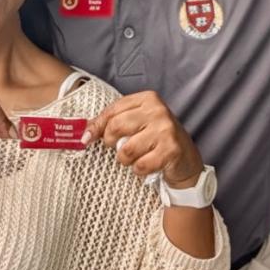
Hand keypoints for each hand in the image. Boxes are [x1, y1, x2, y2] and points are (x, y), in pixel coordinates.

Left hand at [82, 92, 202, 187]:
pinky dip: (140, 170)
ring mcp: (166, 130)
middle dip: (112, 143)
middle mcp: (158, 110)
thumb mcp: (136, 124)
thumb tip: (83, 131)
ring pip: (126, 149)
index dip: (96, 126)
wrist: (186, 160)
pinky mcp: (171, 150)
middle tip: (119, 148)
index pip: (113, 110)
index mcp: (148, 98)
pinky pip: (140, 165)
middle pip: (116, 127)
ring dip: (126, 160)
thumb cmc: (156, 140)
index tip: (86, 138)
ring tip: (136, 158)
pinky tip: (149, 165)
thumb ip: (112, 122)